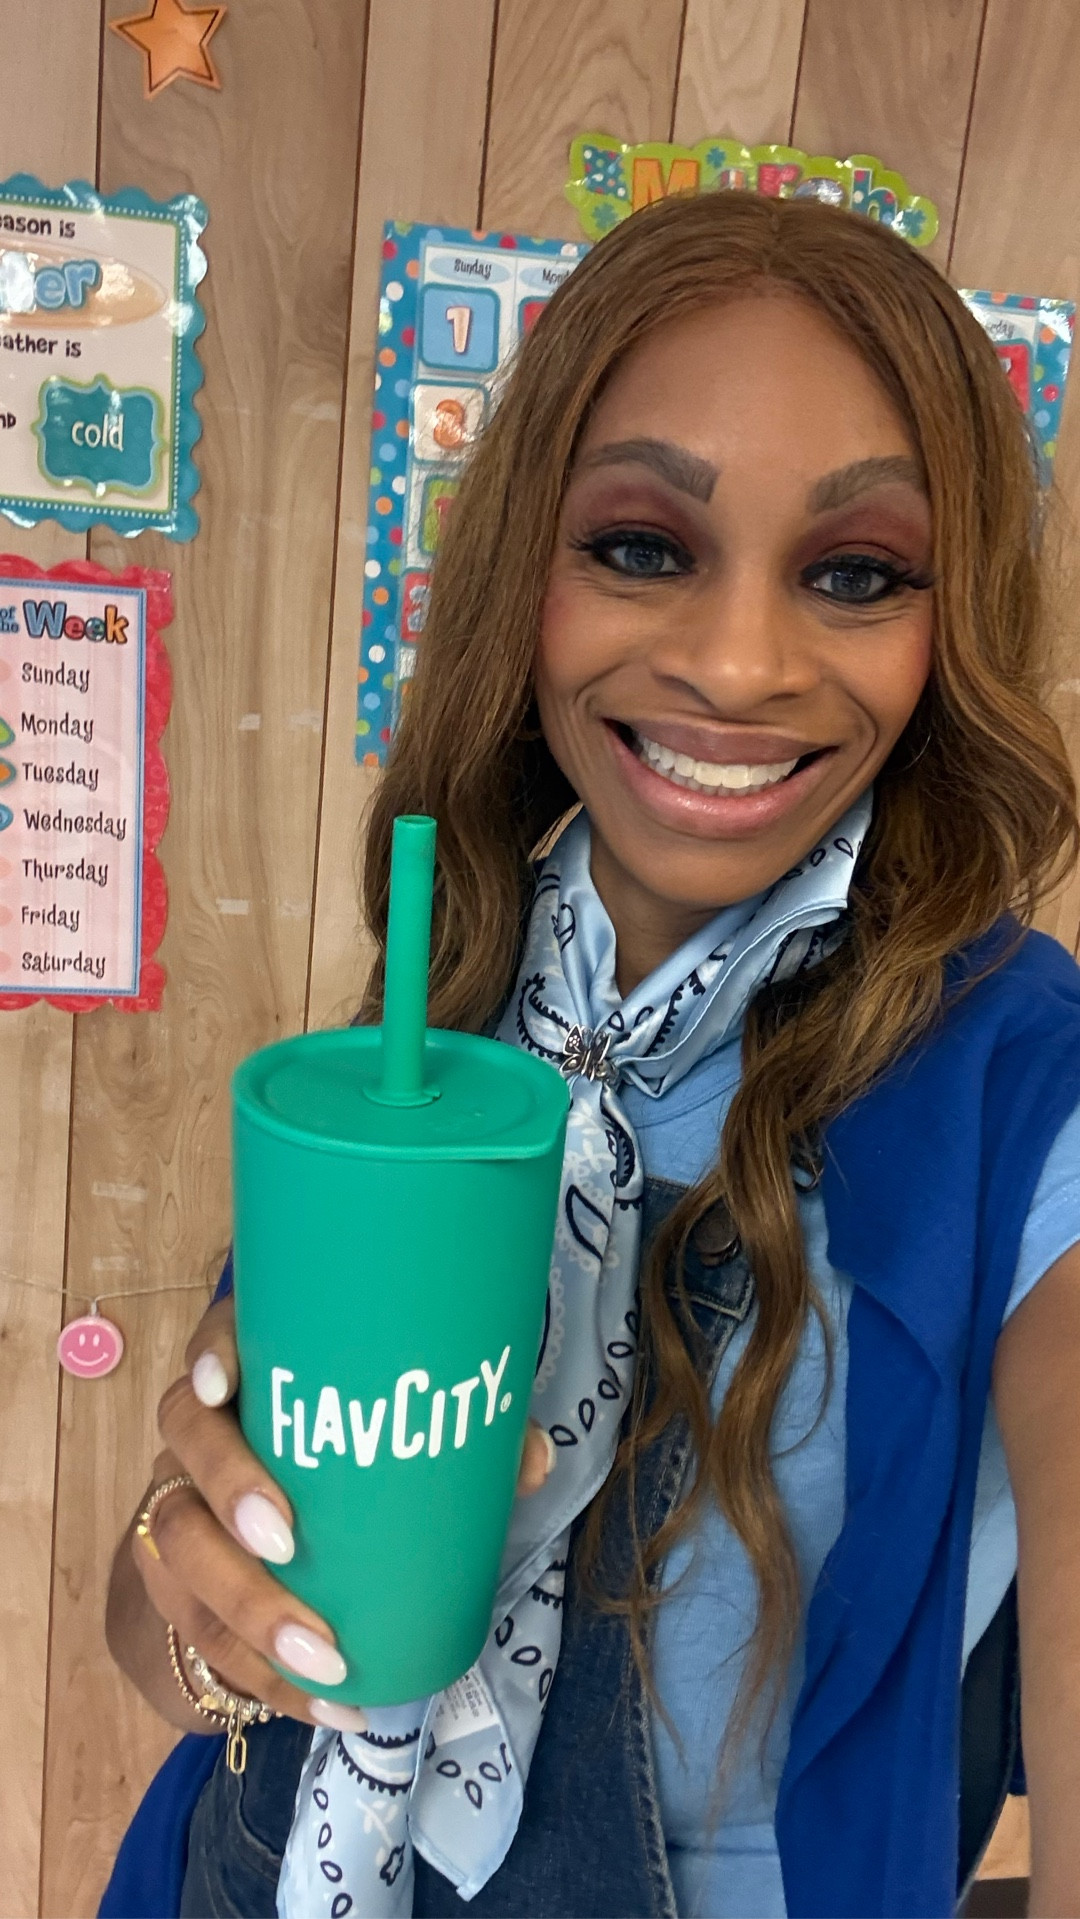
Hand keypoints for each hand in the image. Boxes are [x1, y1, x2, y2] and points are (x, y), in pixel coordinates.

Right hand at [133, 1296, 554, 1732]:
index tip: (228, 1384)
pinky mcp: (182, 1588)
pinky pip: (201, 1634)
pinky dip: (263, 1677)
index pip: (214, 1343)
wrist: (287, 1546)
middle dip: (230, 1492)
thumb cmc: (360, 1466)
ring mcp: (181, 1507)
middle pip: (186, 1443)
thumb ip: (472, 1444)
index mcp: (256, 1376)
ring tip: (321, 1657)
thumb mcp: (414, 1445)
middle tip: (288, 1542)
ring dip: (245, 1609)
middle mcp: (203, 1434)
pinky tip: (324, 1704)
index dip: (209, 1356)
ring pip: (177, 1546)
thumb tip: (530, 1461)